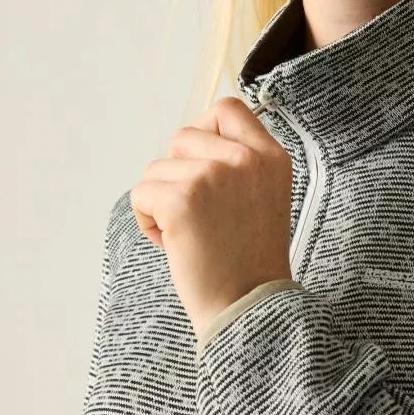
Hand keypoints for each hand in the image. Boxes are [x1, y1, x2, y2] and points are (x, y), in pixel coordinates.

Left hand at [130, 96, 293, 339]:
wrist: (248, 305)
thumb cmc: (251, 258)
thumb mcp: (267, 195)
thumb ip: (241, 162)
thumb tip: (193, 140)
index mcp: (272, 156)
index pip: (227, 109)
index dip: (206, 131)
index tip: (204, 164)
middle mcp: (246, 158)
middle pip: (184, 135)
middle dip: (179, 172)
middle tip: (197, 211)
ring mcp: (214, 175)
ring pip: (158, 166)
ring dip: (161, 199)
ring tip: (187, 231)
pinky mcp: (182, 198)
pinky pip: (141, 192)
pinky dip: (147, 220)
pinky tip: (173, 242)